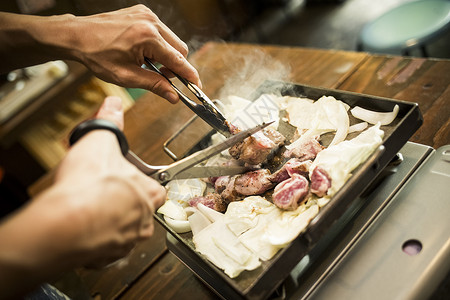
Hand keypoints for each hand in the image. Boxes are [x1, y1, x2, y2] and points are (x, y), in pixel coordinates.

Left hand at [0, 5, 200, 103]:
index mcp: (147, 37)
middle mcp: (150, 21)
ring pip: (172, 40)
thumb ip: (154, 85)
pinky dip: (159, 44)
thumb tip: (173, 96)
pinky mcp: (142, 12)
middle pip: (180, 48)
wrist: (76, 36)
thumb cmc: (96, 55)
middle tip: (163, 78)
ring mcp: (147, 14)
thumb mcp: (126, 77)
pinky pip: (161, 31)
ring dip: (168, 55)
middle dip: (176, 66)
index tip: (197, 86)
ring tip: (150, 65)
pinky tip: (145, 53)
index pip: (178, 60)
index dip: (189, 76)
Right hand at [0, 97, 165, 298]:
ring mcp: (127, 241)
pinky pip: (105, 248)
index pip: (156, 186)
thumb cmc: (89, 185)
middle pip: (139, 209)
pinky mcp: (107, 256)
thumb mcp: (100, 141)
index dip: (141, 181)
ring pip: (123, 231)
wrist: (68, 222)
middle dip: (123, 202)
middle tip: (104, 193)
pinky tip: (82, 225)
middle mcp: (144, 219)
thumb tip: (114, 105)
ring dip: (110, 222)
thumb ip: (110, 121)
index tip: (130, 180)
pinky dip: (95, 239)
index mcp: (149, 192)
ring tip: (91, 209)